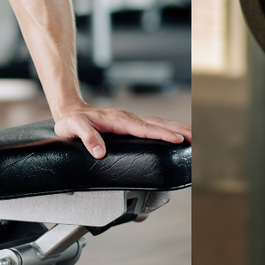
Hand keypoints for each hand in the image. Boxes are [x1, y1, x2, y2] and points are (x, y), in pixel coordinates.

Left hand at [53, 103, 190, 159]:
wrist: (70, 112)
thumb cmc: (71, 121)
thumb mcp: (74, 128)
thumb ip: (87, 138)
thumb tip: (100, 152)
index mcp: (118, 120)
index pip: (145, 128)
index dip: (162, 134)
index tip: (177, 139)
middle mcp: (128, 117)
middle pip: (158, 123)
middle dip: (178, 130)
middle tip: (194, 137)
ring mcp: (130, 119)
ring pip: (158, 123)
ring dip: (176, 128)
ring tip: (192, 135)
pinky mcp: (130, 123)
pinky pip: (153, 125)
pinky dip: (167, 128)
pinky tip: (174, 133)